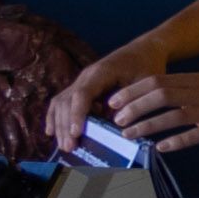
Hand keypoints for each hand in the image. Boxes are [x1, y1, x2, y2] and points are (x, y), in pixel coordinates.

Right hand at [48, 38, 168, 152]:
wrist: (144, 50)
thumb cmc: (147, 66)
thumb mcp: (146, 83)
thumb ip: (132, 100)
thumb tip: (117, 123)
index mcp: (100, 72)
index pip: (82, 94)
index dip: (77, 114)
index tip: (76, 133)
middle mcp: (85, 76)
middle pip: (67, 101)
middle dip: (66, 125)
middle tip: (69, 147)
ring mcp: (81, 82)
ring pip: (61, 103)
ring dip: (60, 125)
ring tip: (64, 146)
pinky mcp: (82, 88)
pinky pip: (62, 102)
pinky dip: (56, 117)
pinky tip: (51, 132)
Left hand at [92, 63, 198, 151]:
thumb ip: (181, 89)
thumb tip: (151, 100)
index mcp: (194, 80)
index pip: (155, 82)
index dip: (132, 92)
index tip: (114, 102)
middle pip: (159, 96)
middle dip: (134, 108)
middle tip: (117, 119)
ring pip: (171, 116)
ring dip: (147, 126)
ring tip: (129, 134)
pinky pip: (192, 136)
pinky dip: (174, 142)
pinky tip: (161, 147)